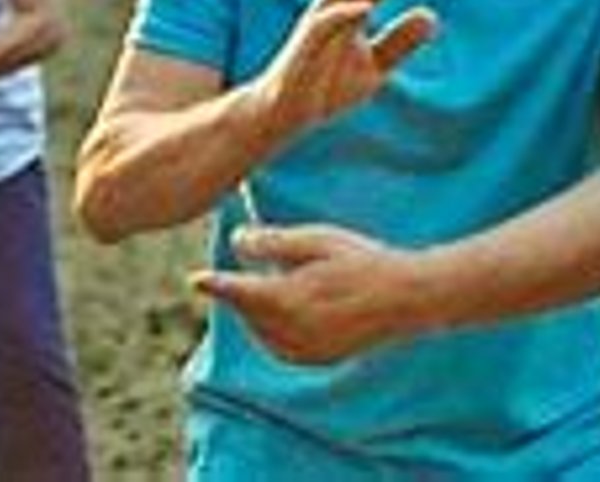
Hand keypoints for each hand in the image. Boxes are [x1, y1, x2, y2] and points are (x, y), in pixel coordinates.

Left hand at [191, 224, 426, 363]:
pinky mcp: (321, 359)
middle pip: (248, 313)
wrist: (405, 297)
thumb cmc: (359, 259)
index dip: (215, 284)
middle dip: (243, 294)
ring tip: (275, 288)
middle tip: (251, 272)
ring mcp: (307, 350)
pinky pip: (283, 348)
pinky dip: (276, 332)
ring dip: (259, 314)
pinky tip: (290, 312)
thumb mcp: (313, 240)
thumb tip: (236, 241)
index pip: (238, 292)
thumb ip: (270, 243)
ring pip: (263, 334)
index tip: (194, 279)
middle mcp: (290, 332)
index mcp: (284, 300)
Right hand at [251, 0, 436, 140]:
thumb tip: (433, 15)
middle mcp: (332, 14)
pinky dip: (343, 12)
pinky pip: (322, 25)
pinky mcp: (303, 49)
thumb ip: (399, 43)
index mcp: (349, 15)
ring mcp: (316, 28)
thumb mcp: (373, 68)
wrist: (285, 116)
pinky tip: (367, 6)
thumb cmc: (326, 88)